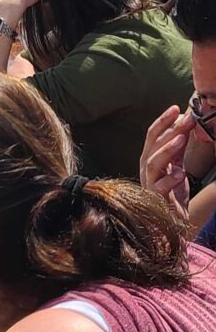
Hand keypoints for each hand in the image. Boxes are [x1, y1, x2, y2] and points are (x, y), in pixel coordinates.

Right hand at [139, 105, 192, 219]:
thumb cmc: (172, 194)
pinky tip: (181, 173)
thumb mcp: (177, 166)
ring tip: (181, 140)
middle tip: (187, 119)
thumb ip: (178, 148)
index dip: (163, 120)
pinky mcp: (154, 199)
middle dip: (170, 130)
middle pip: (153, 145)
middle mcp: (145, 169)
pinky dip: (170, 179)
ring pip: (153, 163)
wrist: (171, 223)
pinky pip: (159, 187)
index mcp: (149, 158)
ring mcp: (148, 184)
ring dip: (167, 149)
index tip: (177, 108)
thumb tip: (186, 123)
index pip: (153, 134)